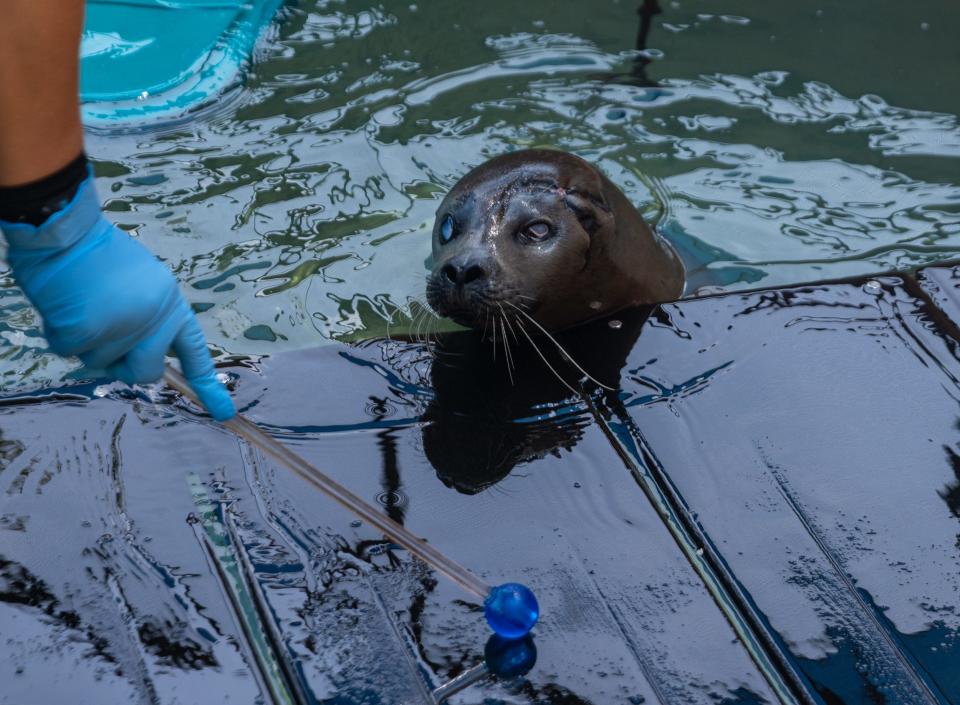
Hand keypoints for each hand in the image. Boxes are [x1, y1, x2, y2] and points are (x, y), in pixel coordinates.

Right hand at [1, 174, 234, 420]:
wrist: (67, 231)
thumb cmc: (100, 255)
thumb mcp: (143, 283)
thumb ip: (149, 319)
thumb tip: (144, 356)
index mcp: (172, 305)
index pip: (195, 352)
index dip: (207, 384)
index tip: (224, 412)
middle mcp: (154, 319)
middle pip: (144, 373)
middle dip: (123, 365)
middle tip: (105, 334)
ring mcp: (123, 327)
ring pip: (100, 363)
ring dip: (85, 342)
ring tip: (83, 304)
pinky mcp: (87, 330)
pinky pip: (70, 351)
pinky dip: (60, 333)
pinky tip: (64, 306)